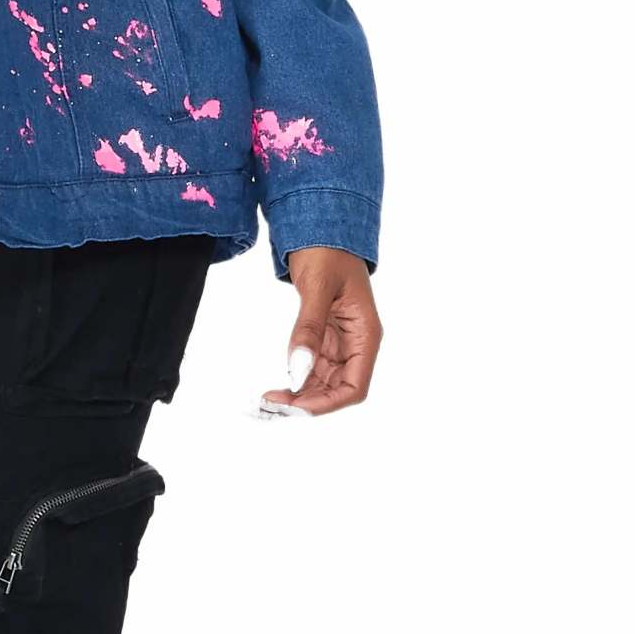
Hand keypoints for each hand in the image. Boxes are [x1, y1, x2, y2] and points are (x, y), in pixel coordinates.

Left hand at [257, 247, 381, 417]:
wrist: (322, 227)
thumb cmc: (327, 250)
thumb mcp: (317, 287)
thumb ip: (309, 328)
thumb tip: (298, 369)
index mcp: (365, 334)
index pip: (354, 386)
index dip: (327, 403)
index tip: (295, 406)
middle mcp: (355, 343)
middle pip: (337, 389)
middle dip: (307, 402)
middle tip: (271, 405)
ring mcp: (339, 342)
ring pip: (323, 383)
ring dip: (299, 395)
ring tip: (269, 400)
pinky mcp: (323, 336)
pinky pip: (312, 367)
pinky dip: (296, 379)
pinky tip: (277, 386)